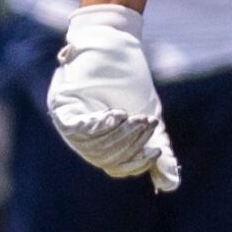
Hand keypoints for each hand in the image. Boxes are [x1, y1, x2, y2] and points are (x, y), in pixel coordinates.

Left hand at [47, 5, 178, 190]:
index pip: (116, 166)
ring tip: (136, 118)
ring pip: (92, 146)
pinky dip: (100, 126)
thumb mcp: (148, 120)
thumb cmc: (130, 82)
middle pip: (104, 158)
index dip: (137, 162)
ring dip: (119, 135)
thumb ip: (157, 152)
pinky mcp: (61, 106)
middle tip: (147, 125)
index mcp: (100, 144)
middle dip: (131, 144)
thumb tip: (170, 186)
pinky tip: (118, 116)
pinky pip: (77, 129)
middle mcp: (81, 138)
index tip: (156, 151)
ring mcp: (69, 122)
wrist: (118, 45)